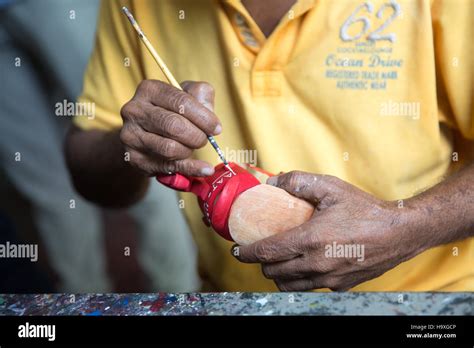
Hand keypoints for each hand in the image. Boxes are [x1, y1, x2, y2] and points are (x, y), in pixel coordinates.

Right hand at [120, 80, 220, 176]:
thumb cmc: (171, 111)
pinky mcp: (134, 158)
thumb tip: (208, 113)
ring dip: (189, 150)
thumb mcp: (187, 95)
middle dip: (197, 136)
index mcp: (149, 89)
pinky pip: (168, 166)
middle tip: (204, 139)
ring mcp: (130, 135)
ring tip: (192, 147)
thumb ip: (201, 95)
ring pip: (169, 148)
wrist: (145, 133)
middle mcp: (134, 111)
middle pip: (174, 126)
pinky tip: (205, 169)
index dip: (204, 117)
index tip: (216, 128)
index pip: (181, 102)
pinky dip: (191, 169)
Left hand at [232, 171, 422, 290]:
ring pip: (289, 284)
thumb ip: (298, 181)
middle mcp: (316, 264)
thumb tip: (273, 181)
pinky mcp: (340, 285)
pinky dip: (298, 278)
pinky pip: (309, 287)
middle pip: (273, 272)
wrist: (400, 232)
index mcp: (311, 239)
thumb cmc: (365, 209)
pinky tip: (303, 264)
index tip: (237, 249)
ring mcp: (329, 278)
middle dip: (261, 263)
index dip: (246, 252)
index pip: (267, 252)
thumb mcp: (331, 187)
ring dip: (277, 274)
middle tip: (259, 250)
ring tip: (278, 260)